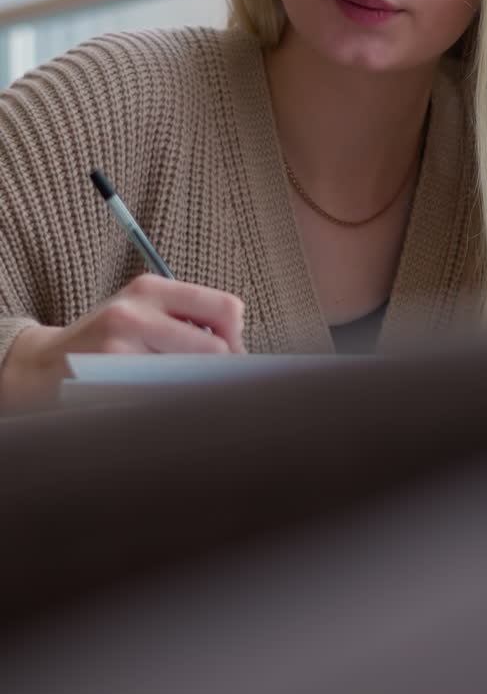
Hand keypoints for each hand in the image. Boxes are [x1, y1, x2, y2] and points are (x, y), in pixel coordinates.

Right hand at [0, 274, 245, 412]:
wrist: (41, 367)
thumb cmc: (103, 341)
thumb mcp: (140, 312)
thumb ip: (185, 319)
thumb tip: (239, 350)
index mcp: (150, 287)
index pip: (225, 308)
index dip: (236, 338)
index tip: (230, 357)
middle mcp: (136, 312)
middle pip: (215, 349)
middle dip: (223, 372)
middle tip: (214, 384)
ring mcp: (121, 349)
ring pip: (193, 378)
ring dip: (198, 391)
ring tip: (185, 393)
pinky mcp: (110, 383)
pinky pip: (164, 399)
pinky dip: (172, 405)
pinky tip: (161, 404)